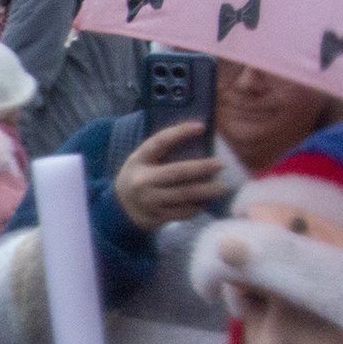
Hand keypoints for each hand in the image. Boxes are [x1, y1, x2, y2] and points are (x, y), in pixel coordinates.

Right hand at [112, 121, 226, 232]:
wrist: (121, 208)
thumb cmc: (140, 176)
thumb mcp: (143, 160)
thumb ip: (163, 151)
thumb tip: (200, 136)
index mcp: (140, 159)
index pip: (160, 142)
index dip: (180, 133)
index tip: (201, 127)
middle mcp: (143, 180)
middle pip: (176, 172)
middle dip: (201, 168)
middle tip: (220, 165)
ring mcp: (150, 200)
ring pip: (183, 195)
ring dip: (206, 190)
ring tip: (222, 187)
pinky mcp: (157, 216)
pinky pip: (183, 212)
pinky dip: (198, 207)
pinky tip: (207, 202)